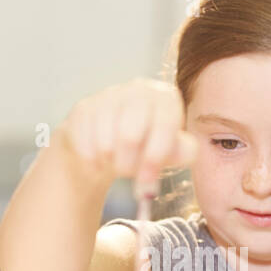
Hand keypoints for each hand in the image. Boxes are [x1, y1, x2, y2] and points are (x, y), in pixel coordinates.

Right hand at [60, 79, 197, 186]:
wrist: (111, 144)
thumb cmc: (147, 147)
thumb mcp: (170, 152)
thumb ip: (184, 152)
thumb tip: (185, 152)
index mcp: (165, 98)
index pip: (163, 123)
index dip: (155, 155)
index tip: (147, 179)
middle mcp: (138, 90)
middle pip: (129, 135)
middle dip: (128, 164)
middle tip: (128, 174)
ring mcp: (109, 96)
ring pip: (105, 142)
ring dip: (109, 162)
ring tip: (115, 163)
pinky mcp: (85, 108)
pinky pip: (85, 143)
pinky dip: (92, 160)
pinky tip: (97, 162)